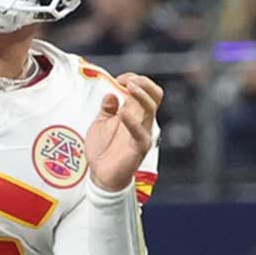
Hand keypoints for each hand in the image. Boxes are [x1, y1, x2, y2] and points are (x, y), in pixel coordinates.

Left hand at [86, 73, 162, 192]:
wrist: (100, 175)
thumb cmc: (102, 149)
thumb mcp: (100, 123)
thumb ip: (107, 108)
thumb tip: (111, 93)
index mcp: (133, 113)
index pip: (144, 90)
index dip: (134, 80)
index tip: (118, 79)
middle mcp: (141, 121)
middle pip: (155, 96)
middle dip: (144, 83)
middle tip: (128, 80)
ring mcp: (142, 133)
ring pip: (151, 109)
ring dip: (141, 95)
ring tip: (129, 86)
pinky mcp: (139, 147)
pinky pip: (141, 133)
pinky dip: (133, 122)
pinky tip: (123, 114)